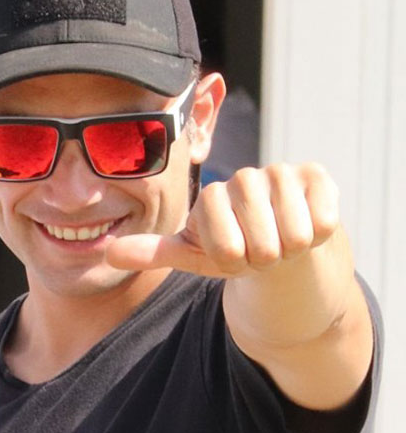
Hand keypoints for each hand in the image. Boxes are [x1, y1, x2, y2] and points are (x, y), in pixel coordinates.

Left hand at [105, 163, 340, 278]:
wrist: (276, 245)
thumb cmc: (231, 249)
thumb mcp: (191, 255)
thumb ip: (152, 253)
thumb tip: (109, 253)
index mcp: (213, 195)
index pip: (225, 244)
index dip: (232, 259)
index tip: (232, 254)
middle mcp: (246, 177)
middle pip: (261, 242)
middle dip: (262, 259)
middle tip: (260, 251)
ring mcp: (283, 173)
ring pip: (295, 234)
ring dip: (290, 250)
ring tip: (281, 240)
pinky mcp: (318, 176)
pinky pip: (324, 221)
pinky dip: (317, 236)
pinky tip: (306, 226)